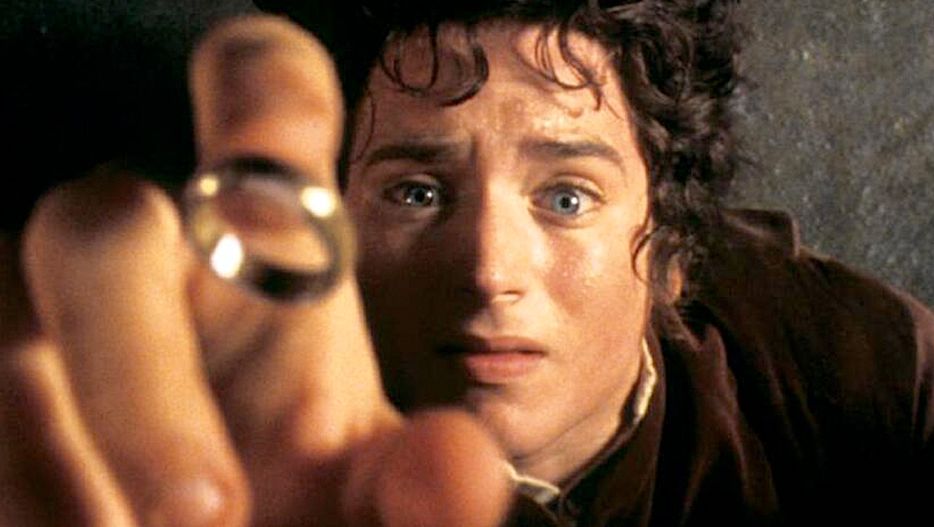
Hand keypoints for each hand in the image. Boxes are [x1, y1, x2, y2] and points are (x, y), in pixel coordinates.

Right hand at [0, 16, 509, 526]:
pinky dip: (26, 497)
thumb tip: (452, 464)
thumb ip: (413, 480)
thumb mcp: (361, 493)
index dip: (261, 94)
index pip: (261, 96)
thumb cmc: (297, 504)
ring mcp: (46, 324)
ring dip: (57, 476)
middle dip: (140, 387)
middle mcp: (151, 261)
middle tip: (205, 517)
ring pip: (5, 343)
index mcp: (264, 247)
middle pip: (99, 232)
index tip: (266, 187)